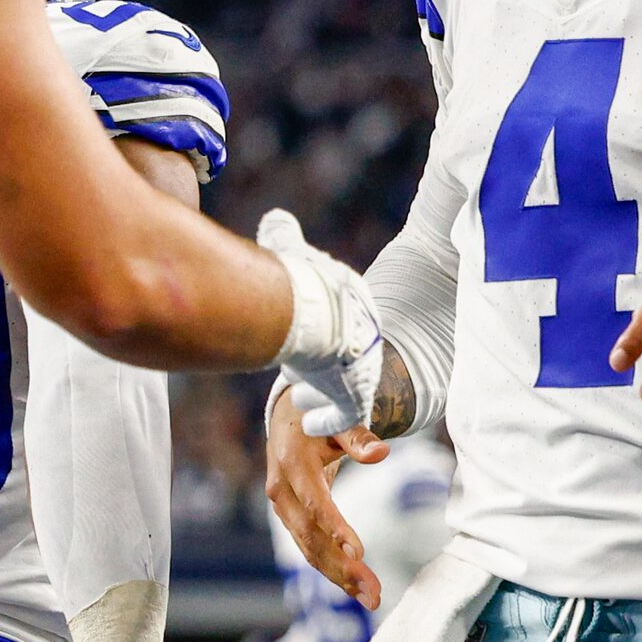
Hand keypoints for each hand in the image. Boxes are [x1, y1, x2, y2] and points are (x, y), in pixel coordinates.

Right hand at [258, 210, 385, 436]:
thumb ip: (284, 234)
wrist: (314, 313)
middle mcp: (366, 336)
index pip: (341, 318)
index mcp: (356, 301)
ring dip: (320, 391)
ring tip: (300, 393)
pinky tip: (314, 423)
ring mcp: (363, 369)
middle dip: (320, 360)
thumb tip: (275, 217)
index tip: (302, 332)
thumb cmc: (299, 279)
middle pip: (343, 353)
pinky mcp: (354, 397)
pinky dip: (328, 419)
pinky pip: (344, 416)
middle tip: (297, 366)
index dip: (321, 326)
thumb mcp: (289, 248)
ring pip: (342, 386)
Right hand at [263, 380, 390, 611]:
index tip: (358, 552)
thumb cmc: (319, 413)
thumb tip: (381, 453)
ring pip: (309, 549)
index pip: (314, 501)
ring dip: (339, 576)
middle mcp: (281, 490)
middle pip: (310, 536)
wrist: (288, 415)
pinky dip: (332, 569)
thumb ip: (358, 437)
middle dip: (341, 567)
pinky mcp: (290, 518)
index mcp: (291, 463)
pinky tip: (355, 586)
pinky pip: (310, 548)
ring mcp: (283, 508)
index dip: (335, 527)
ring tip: (371, 597)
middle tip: (373, 591)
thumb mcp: (337, 416)